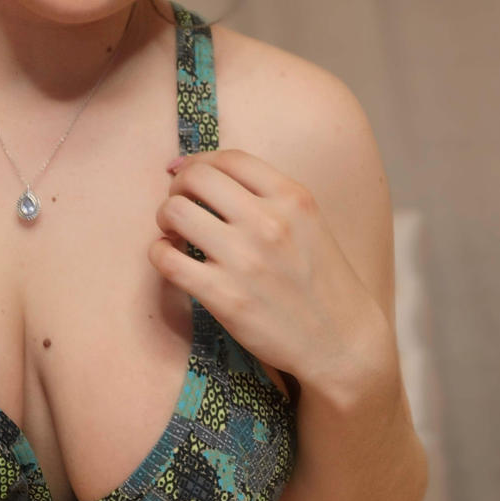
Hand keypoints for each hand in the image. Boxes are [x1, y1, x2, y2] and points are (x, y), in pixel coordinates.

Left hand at [148, 149, 391, 401]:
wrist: (340, 342)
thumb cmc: (321, 280)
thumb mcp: (308, 223)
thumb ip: (266, 196)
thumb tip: (205, 172)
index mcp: (292, 198)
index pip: (229, 158)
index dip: (198, 161)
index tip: (186, 174)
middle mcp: (267, 222)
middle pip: (196, 178)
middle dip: (178, 188)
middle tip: (181, 206)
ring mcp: (244, 259)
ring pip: (175, 213)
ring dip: (165, 219)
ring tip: (175, 234)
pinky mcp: (224, 296)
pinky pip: (166, 259)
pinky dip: (159, 253)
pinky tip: (171, 258)